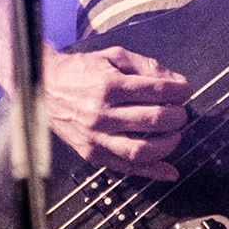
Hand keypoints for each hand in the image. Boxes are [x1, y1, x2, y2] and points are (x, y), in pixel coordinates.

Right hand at [43, 47, 192, 180]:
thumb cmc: (79, 71)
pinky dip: (152, 171)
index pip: (156, 91)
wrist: (43, 87)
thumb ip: (146, 66)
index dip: (179, 91)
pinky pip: (126, 167)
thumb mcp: (113, 57)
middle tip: (182, 112)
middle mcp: (102, 113)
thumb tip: (176, 81)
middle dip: (177, 116)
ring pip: (143, 149)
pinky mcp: (92, 153)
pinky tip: (169, 170)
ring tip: (175, 134)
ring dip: (168, 143)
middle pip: (154, 119)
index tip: (186, 90)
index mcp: (109, 85)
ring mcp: (96, 137)